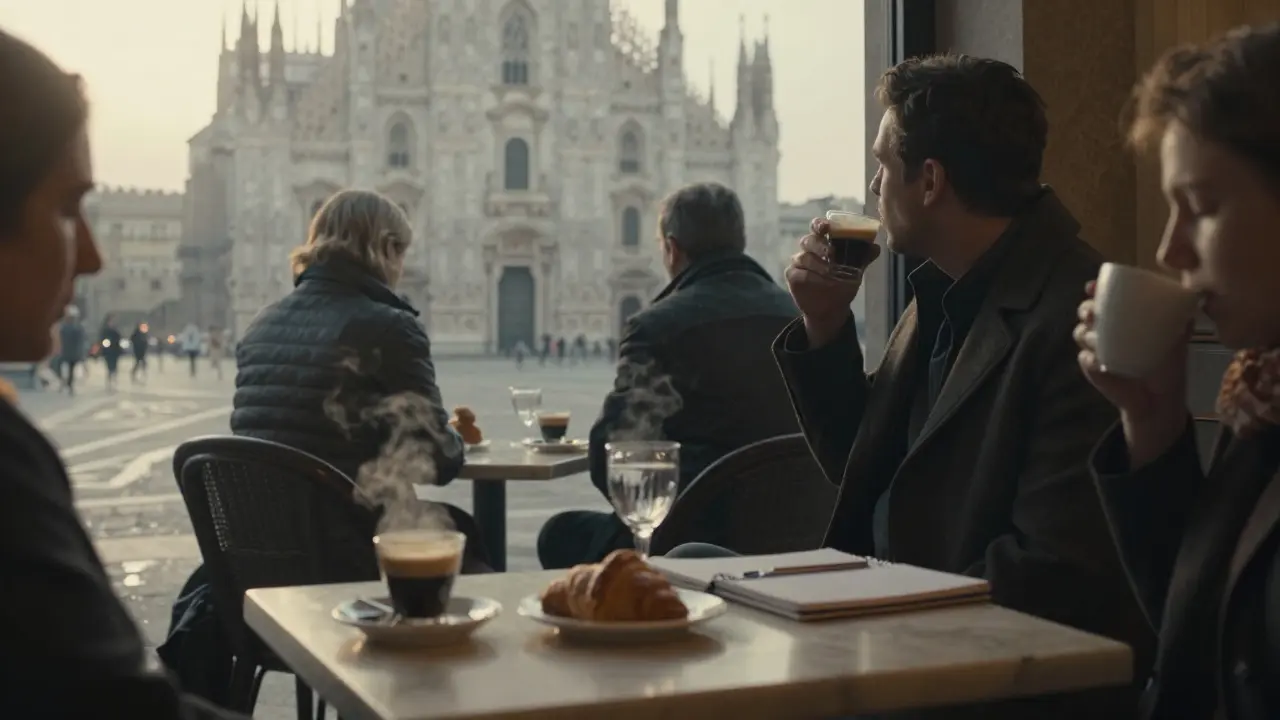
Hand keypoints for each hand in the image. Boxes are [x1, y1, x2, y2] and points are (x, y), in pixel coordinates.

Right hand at [784, 218, 881, 347]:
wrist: (832, 308)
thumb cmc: (842, 284)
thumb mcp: (855, 271)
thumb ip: (863, 258)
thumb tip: (875, 248)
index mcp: (823, 241)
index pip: (818, 226)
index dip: (820, 224)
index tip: (826, 227)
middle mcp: (809, 249)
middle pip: (808, 240)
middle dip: (820, 246)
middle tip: (831, 253)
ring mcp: (799, 262)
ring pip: (804, 257)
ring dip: (818, 265)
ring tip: (830, 273)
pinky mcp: (792, 276)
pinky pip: (799, 273)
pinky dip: (810, 277)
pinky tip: (820, 282)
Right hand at [1074, 280, 1190, 466]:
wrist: (1161, 399)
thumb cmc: (1168, 366)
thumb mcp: (1178, 338)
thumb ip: (1182, 319)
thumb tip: (1195, 297)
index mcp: (1122, 319)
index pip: (1103, 298)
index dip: (1095, 289)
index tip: (1093, 287)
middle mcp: (1106, 330)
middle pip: (1085, 312)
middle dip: (1086, 308)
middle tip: (1094, 311)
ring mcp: (1096, 349)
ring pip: (1080, 333)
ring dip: (1086, 332)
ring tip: (1097, 335)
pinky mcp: (1093, 369)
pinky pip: (1085, 359)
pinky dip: (1091, 358)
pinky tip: (1100, 360)